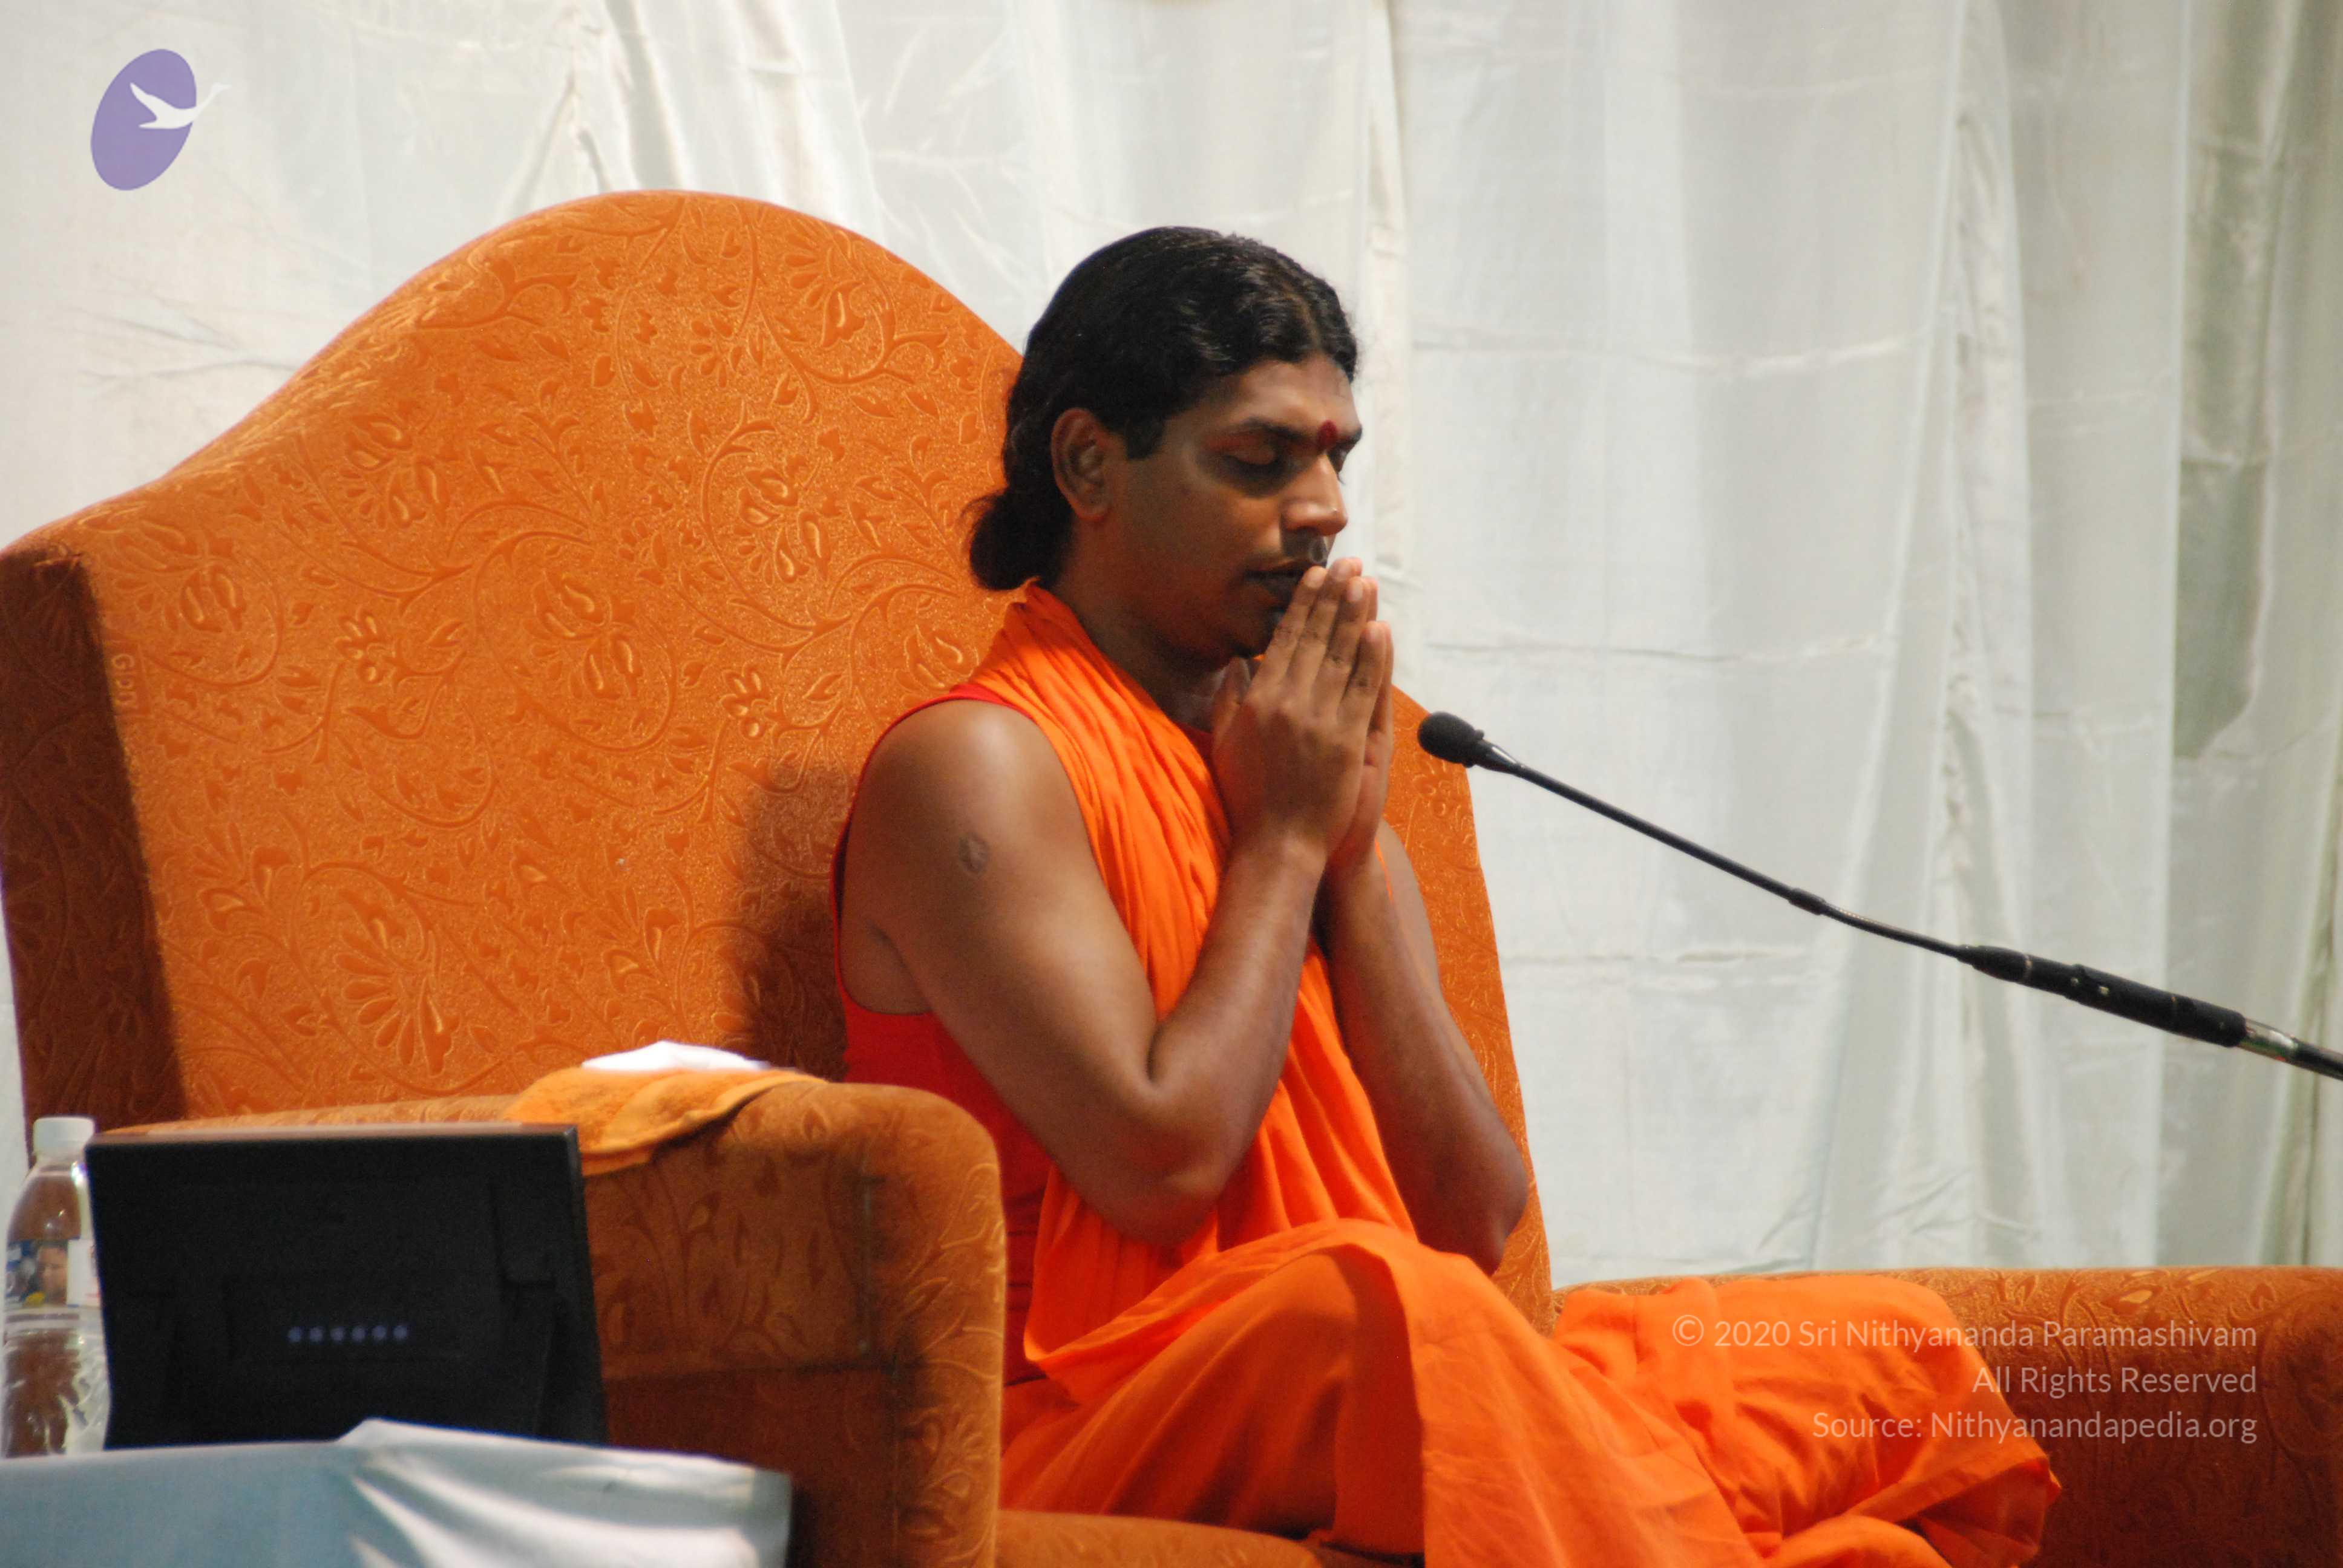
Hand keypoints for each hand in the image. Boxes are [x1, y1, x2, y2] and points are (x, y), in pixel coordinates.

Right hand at [1210, 558, 1388, 861]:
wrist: (1279, 843)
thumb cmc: (1248, 796)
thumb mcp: (1226, 744)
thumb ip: (1228, 699)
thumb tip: (1237, 662)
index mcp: (1260, 700)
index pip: (1285, 640)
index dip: (1303, 605)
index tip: (1314, 576)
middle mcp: (1291, 703)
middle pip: (1317, 639)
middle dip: (1334, 598)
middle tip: (1348, 565)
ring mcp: (1322, 721)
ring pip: (1343, 656)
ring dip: (1357, 616)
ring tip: (1366, 583)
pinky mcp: (1349, 740)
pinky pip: (1364, 689)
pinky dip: (1374, 658)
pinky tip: (1380, 630)